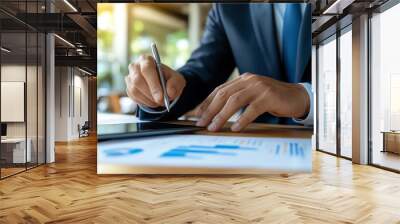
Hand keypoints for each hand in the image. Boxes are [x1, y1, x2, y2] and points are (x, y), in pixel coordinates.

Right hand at [125, 55, 185, 107]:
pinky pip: (133, 97)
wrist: (164, 84)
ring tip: (159, 101)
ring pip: (135, 90)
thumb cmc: (169, 79)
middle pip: (137, 80)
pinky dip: (144, 102)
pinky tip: (152, 101)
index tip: (161, 97)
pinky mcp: (128, 88)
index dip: (153, 84)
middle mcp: (135, 67)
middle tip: (160, 102)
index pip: (147, 69)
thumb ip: (175, 84)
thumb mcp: (177, 80)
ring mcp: (130, 78)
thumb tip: (170, 93)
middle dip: (150, 93)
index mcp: (146, 60)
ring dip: (148, 99)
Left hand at [195, 73, 309, 131]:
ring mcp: (259, 87)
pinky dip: (242, 119)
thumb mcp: (253, 96)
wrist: (296, 97)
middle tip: (201, 123)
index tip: (197, 115)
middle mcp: (249, 80)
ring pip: (235, 101)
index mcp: (243, 79)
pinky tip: (235, 128)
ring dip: (222, 115)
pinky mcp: (269, 96)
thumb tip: (216, 114)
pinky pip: (252, 109)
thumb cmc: (272, 99)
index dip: (207, 102)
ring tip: (213, 127)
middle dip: (210, 110)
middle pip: (224, 94)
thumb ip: (238, 99)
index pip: (219, 90)